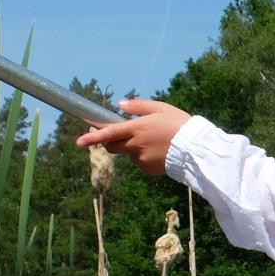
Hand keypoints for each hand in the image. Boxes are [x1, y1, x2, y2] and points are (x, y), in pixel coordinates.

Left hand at [76, 98, 190, 176]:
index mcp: (137, 128)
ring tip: (157, 142)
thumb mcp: (161, 108)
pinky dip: (146, 158)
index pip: (108, 133)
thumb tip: (120, 105)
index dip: (92, 138)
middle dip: (112, 142)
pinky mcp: (148, 170)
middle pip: (113, 146)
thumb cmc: (179, 124)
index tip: (78, 142)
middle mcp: (136, 145)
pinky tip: (161, 152)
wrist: (196, 148)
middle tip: (127, 135)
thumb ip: (138, 106)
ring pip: (130, 154)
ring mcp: (141, 159)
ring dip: (135, 148)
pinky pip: (141, 163)